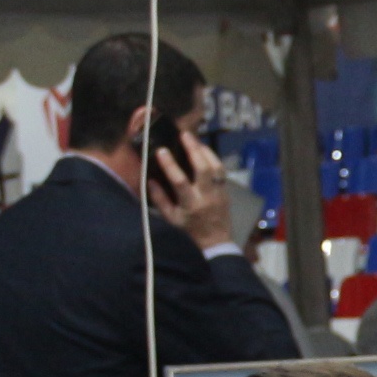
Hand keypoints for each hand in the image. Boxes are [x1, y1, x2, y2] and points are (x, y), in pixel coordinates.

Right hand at [150, 130, 234, 248]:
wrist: (215, 240)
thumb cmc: (189, 229)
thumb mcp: (170, 219)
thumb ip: (159, 199)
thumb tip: (149, 179)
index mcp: (190, 205)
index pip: (180, 182)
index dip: (170, 165)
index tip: (161, 151)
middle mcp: (206, 196)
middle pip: (202, 169)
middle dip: (194, 150)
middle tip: (184, 135)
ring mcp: (218, 192)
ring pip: (216, 167)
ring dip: (206, 151)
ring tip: (194, 139)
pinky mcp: (226, 190)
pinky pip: (221, 171)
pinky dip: (213, 158)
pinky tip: (204, 150)